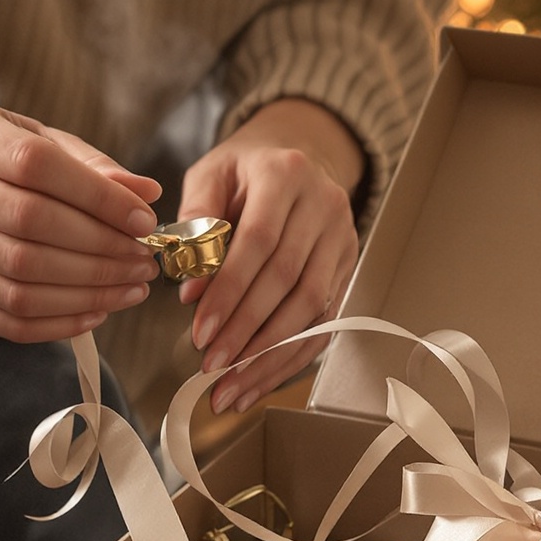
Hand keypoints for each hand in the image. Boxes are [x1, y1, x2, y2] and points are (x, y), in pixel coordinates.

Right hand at [0, 102, 160, 341]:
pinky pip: (10, 318)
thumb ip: (94, 167)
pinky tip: (100, 309)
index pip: (33, 164)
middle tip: (144, 259)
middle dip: (100, 247)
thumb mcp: (44, 141)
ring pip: (20, 277)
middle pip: (27, 223)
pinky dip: (62, 321)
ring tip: (133, 285)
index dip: (96, 196)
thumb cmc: (5, 159)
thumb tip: (146, 194)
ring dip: (89, 289)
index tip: (144, 220)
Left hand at [180, 99, 363, 413]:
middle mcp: (323, 205)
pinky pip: (323, 321)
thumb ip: (196, 222)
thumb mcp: (210, 175)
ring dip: (269, 354)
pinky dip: (289, 357)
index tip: (201, 331)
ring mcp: (342, 238)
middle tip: (212, 366)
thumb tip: (193, 290)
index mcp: (285, 174)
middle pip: (287, 280)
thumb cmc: (244, 171)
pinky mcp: (347, 267)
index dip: (230, 291)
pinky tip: (258, 380)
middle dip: (247, 330)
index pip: (258, 241)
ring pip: (311, 307)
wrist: (298, 155)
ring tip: (231, 386)